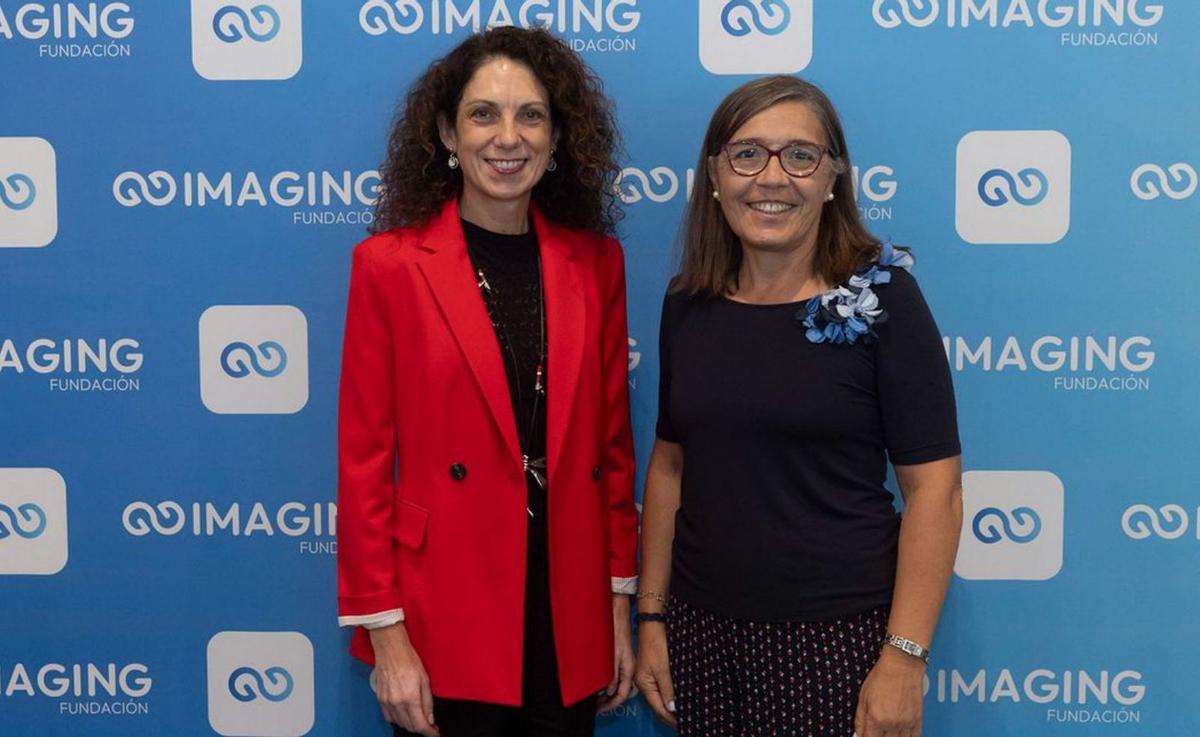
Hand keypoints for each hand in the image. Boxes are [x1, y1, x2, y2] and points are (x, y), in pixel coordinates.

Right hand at [369, 623, 439, 735]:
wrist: (390, 649)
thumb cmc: (409, 659)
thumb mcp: (425, 679)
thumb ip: (427, 702)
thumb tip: (430, 719)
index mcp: (410, 698)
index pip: (420, 724)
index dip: (430, 732)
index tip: (435, 734)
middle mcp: (396, 703)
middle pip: (409, 726)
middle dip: (421, 728)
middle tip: (431, 725)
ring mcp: (386, 702)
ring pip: (399, 723)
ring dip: (410, 724)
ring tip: (419, 719)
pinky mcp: (380, 699)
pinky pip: (388, 717)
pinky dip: (398, 719)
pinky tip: (405, 714)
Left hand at [598, 595, 634, 711]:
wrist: (616, 613)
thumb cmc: (615, 630)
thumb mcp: (612, 655)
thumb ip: (612, 675)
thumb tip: (608, 691)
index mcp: (629, 669)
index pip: (623, 694)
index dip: (611, 705)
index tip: (600, 709)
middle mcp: (627, 667)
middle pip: (620, 691)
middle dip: (607, 701)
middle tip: (595, 706)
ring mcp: (623, 662)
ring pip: (616, 683)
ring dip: (605, 692)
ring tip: (594, 697)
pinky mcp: (618, 656)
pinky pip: (613, 674)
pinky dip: (604, 681)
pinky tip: (596, 681)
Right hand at [633, 618, 675, 726]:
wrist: (653, 626)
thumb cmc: (656, 644)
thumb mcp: (663, 668)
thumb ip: (667, 689)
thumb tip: (672, 708)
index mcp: (644, 684)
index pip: (658, 708)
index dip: (670, 718)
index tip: (681, 724)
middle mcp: (644, 684)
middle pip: (657, 705)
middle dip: (670, 715)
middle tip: (684, 722)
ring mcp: (648, 678)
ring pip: (660, 698)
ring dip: (670, 707)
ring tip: (682, 715)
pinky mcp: (654, 672)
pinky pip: (661, 689)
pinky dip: (669, 697)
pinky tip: (677, 700)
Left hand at [854, 647, 924, 736]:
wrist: (902, 665)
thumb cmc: (882, 676)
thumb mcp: (863, 696)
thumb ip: (860, 718)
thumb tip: (858, 732)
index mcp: (876, 718)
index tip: (864, 736)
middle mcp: (892, 724)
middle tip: (876, 733)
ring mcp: (906, 723)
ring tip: (887, 732)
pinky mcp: (917, 720)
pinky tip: (900, 734)